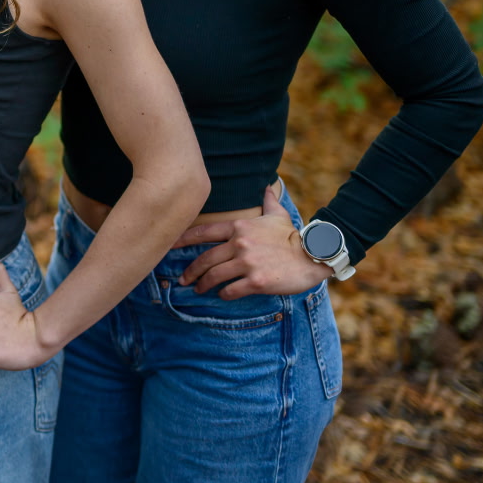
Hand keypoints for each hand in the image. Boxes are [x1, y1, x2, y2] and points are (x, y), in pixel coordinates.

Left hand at [174, 185, 326, 296]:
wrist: (314, 255)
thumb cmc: (294, 236)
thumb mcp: (278, 215)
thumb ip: (268, 202)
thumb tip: (267, 186)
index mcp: (239, 227)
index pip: (204, 232)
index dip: (183, 239)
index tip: (169, 245)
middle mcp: (239, 244)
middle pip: (205, 259)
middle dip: (191, 270)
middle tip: (183, 279)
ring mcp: (247, 263)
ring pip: (214, 276)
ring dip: (203, 284)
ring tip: (199, 289)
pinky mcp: (256, 281)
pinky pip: (231, 290)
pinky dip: (224, 294)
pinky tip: (222, 295)